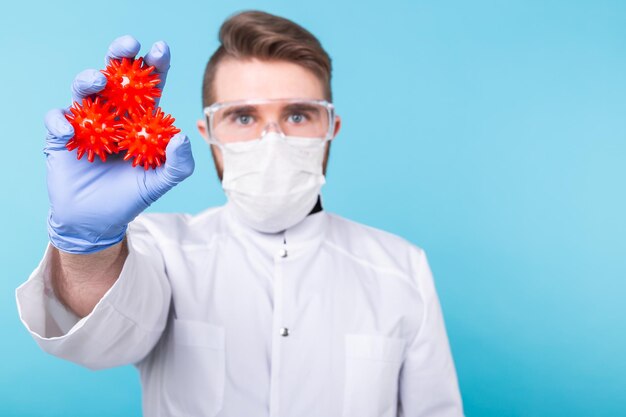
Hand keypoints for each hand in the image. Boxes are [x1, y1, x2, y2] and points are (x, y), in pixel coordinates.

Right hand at [45, 35, 193, 253]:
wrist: (97, 221)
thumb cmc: (131, 197)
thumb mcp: (160, 183)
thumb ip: (178, 164)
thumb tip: (181, 137)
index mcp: (139, 118)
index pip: (148, 86)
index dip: (154, 66)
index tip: (161, 50)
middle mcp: (112, 114)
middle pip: (115, 75)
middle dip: (120, 55)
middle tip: (128, 46)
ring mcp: (85, 122)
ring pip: (83, 88)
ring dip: (89, 79)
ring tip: (97, 83)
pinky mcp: (61, 136)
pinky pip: (57, 119)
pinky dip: (61, 122)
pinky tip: (70, 134)